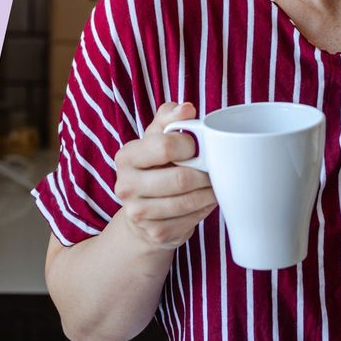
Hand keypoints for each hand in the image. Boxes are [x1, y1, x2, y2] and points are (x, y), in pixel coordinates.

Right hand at [114, 101, 217, 249]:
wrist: (142, 212)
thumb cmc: (154, 167)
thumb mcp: (156, 138)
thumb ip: (169, 118)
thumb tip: (186, 109)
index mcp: (126, 156)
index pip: (164, 146)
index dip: (189, 145)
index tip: (198, 147)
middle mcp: (126, 185)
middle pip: (180, 179)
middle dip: (204, 174)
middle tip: (213, 170)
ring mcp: (138, 212)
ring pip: (188, 201)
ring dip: (208, 193)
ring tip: (213, 185)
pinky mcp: (155, 232)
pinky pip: (191, 220)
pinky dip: (204, 210)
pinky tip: (204, 201)